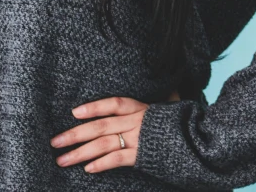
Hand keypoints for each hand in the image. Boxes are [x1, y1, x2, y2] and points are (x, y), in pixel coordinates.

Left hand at [50, 90, 180, 173]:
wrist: (201, 140)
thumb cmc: (183, 122)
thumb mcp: (172, 105)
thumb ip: (165, 96)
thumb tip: (169, 86)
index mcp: (141, 107)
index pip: (114, 103)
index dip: (94, 106)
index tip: (74, 112)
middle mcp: (136, 121)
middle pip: (100, 126)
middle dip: (75, 134)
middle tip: (54, 141)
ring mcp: (138, 139)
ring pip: (104, 144)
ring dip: (80, 153)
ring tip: (62, 160)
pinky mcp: (143, 156)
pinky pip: (118, 159)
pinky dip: (102, 164)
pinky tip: (87, 169)